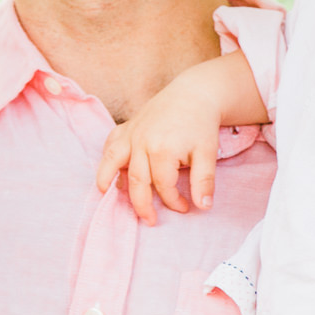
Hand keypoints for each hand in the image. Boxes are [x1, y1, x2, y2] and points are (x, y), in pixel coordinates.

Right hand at [95, 87, 221, 226]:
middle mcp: (141, 142)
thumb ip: (203, 181)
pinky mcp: (126, 127)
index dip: (174, 201)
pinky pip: (110, 145)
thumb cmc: (200, 123)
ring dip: (107, 180)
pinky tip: (109, 171)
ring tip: (107, 197)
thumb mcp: (208, 152)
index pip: (163, 185)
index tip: (185, 207)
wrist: (193, 93)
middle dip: (142, 205)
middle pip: (136, 181)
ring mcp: (131, 133)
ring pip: (112, 162)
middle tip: (150, 220)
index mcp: (162, 149)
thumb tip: (203, 206)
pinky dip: (106, 159)